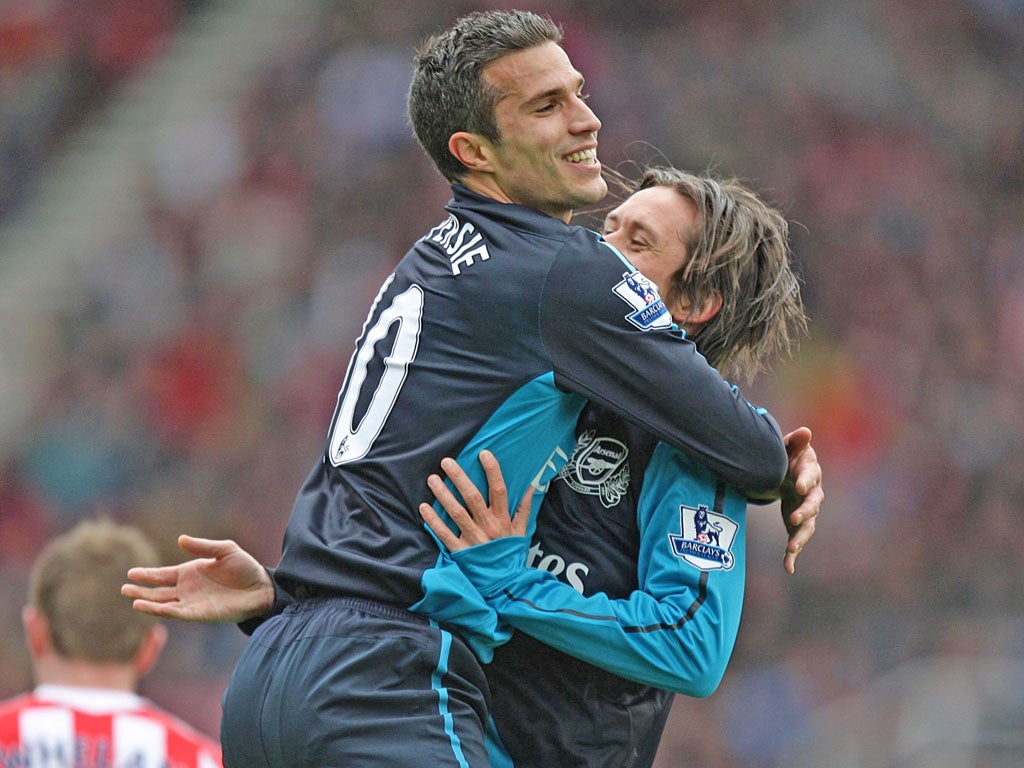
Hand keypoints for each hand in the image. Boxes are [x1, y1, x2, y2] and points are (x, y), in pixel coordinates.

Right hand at [121, 535, 273, 622]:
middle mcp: (188, 589)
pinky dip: (163, 611)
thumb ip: (202, 546)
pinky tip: (151, 607)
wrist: (262, 588)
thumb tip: (180, 539)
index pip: (163, 575)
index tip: (131, 573)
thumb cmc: (245, 568)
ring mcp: (192, 602)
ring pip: (164, 604)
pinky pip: (178, 613)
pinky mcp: (200, 614)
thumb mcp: (225, 550)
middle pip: (158, 591)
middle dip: (141, 590)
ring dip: (148, 603)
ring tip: (132, 600)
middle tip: (124, 588)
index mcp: (190, 572)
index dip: (147, 574)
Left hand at [418, 450, 533, 551]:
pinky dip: (433, 521)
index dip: (492, 471)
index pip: (499, 490)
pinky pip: (445, 534)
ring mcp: (473, 539)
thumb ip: (524, 508)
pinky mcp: (460, 552)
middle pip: (472, 497)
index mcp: (503, 520)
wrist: (503, 584)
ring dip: (443, 495)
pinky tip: (424, 507)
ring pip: (456, 513)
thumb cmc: (510, 554)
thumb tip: (531, 485)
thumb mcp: (521, 531)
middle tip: (446, 462)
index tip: (483, 454)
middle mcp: (488, 527)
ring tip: (432, 479)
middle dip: (459, 478)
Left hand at [780, 427, 822, 573]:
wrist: (787, 472)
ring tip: (791, 549)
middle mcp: (813, 495)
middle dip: (804, 512)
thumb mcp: (789, 448)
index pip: (810, 477)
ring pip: (807, 527)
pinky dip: (793, 554)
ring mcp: (807, 512)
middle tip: (794, 518)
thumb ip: (794, 442)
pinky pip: (796, 539)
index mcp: (810, 474)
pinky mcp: (797, 524)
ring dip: (800, 538)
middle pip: (813, 505)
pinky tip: (788, 567)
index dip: (807, 481)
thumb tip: (805, 431)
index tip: (800, 486)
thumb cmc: (789, 457)